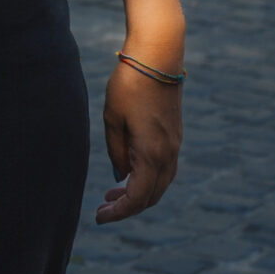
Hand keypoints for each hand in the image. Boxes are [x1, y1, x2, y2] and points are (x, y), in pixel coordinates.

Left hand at [96, 54, 183, 221]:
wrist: (157, 56)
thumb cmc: (130, 85)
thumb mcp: (113, 119)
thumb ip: (116, 151)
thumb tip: (121, 175)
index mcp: (152, 154)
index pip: (138, 198)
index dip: (119, 212)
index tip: (99, 217)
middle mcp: (168, 154)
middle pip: (151, 196)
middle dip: (127, 206)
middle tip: (102, 207)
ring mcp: (175, 145)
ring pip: (160, 183)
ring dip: (138, 193)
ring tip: (112, 193)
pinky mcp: (174, 135)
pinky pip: (163, 168)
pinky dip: (147, 178)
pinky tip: (128, 171)